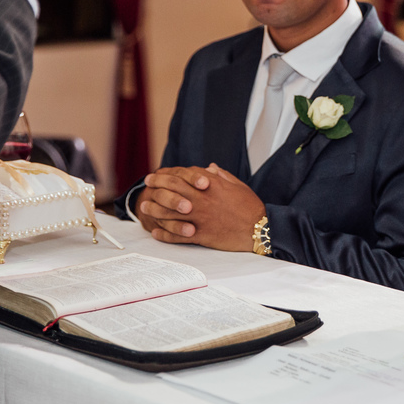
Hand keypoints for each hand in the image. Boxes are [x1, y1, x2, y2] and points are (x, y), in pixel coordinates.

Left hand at [135, 163, 264, 251]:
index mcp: (210, 185)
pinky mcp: (201, 235)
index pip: (181, 175)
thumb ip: (220, 175)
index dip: (166, 174)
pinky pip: (177, 235)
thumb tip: (208, 167)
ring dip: (154, 210)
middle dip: (156, 187)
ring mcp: (199, 218)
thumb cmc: (249, 206)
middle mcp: (201, 200)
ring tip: (144, 208)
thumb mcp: (236, 185)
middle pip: (171, 191)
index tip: (157, 174)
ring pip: (169, 213)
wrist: (258, 229)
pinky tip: (155, 233)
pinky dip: (164, 234)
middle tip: (147, 186)